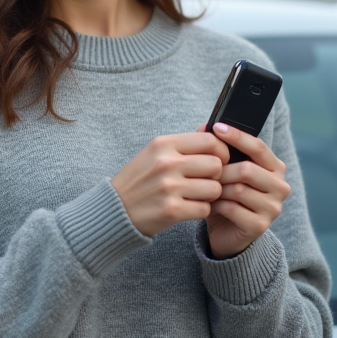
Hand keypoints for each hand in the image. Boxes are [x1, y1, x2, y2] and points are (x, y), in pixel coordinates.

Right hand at [111, 133, 229, 236]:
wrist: (115, 208)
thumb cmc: (139, 179)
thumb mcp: (155, 152)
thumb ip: (184, 142)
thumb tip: (210, 127)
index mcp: (163, 144)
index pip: (210, 141)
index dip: (221, 152)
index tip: (218, 160)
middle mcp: (166, 163)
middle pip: (216, 165)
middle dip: (217, 175)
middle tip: (206, 181)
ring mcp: (169, 187)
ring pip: (214, 189)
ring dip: (210, 195)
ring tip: (198, 195)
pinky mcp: (171, 210)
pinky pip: (205, 209)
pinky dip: (201, 210)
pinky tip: (189, 207)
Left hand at [204, 122, 289, 258]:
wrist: (227, 232)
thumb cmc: (226, 196)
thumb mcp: (223, 170)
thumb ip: (217, 148)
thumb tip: (204, 124)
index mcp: (275, 168)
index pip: (258, 146)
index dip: (237, 136)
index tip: (216, 128)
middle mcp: (280, 186)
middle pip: (247, 169)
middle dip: (221, 170)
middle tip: (205, 173)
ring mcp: (273, 208)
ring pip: (238, 189)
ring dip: (217, 189)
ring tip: (207, 190)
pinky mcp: (260, 226)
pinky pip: (233, 209)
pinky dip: (216, 206)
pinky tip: (209, 205)